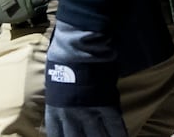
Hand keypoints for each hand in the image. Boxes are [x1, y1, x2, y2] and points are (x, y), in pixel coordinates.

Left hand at [44, 19, 125, 136]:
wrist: (76, 47)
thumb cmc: (62, 60)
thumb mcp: (54, 83)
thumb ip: (60, 101)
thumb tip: (62, 109)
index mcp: (55, 108)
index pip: (56, 134)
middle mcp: (70, 114)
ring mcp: (89, 111)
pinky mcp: (107, 105)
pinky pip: (115, 127)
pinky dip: (119, 135)